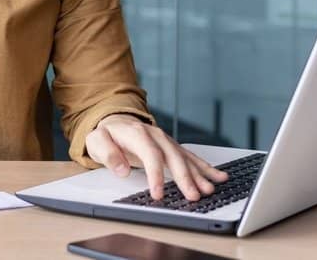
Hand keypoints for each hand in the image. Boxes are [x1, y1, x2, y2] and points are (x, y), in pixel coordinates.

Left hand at [85, 114, 227, 200]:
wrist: (116, 120)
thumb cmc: (107, 134)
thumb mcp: (97, 140)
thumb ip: (108, 154)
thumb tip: (122, 169)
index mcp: (137, 134)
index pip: (150, 154)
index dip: (155, 175)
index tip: (158, 194)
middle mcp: (156, 135)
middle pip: (173, 157)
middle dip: (184, 178)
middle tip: (193, 195)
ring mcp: (167, 141)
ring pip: (185, 158)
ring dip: (199, 174)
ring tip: (209, 189)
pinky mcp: (173, 147)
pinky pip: (191, 157)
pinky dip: (205, 167)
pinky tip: (218, 176)